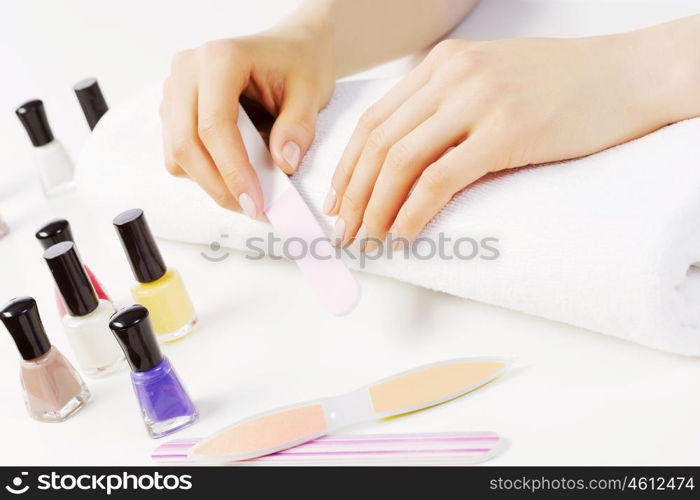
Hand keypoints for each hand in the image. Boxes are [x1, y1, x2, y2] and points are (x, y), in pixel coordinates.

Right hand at [161, 25, 333, 215]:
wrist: (289, 48)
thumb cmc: (298, 64)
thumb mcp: (311, 92)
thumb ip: (298, 128)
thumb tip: (282, 164)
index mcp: (220, 59)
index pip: (214, 126)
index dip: (233, 171)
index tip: (256, 203)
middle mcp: (187, 70)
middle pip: (185, 143)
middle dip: (219, 186)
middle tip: (253, 210)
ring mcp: (175, 90)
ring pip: (177, 154)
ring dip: (210, 183)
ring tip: (249, 195)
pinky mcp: (173, 110)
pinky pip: (177, 154)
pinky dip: (204, 174)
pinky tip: (234, 174)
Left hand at [325, 29, 699, 250]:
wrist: (630, 74)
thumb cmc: (563, 84)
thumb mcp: (492, 80)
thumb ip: (448, 108)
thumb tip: (409, 162)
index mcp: (442, 64)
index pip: (375, 120)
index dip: (349, 166)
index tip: (339, 200)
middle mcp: (452, 76)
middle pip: (379, 142)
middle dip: (354, 193)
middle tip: (344, 230)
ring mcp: (478, 101)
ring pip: (401, 161)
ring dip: (376, 207)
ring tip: (367, 239)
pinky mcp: (506, 131)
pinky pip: (441, 177)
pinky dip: (414, 210)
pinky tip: (404, 234)